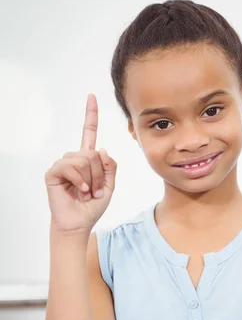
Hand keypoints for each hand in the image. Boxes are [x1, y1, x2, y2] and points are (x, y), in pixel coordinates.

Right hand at [44, 94, 116, 234]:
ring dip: (91, 179)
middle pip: (93, 154)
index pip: (89, 132)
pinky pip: (71, 167)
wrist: (79, 222)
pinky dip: (79, 181)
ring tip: (87, 192)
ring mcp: (63, 164)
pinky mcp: (53, 172)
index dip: (90, 115)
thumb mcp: (110, 186)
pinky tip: (80, 191)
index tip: (92, 96)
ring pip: (84, 160)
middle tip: (96, 190)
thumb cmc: (92, 205)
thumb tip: (101, 149)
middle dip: (100, 175)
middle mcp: (74, 158)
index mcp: (87, 158)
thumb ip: (110, 167)